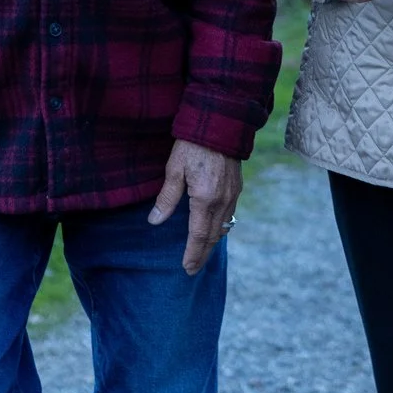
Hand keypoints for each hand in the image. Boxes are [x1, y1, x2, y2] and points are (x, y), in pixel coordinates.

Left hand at [150, 140, 242, 274]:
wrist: (220, 124)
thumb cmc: (193, 145)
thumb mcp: (175, 169)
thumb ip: (167, 197)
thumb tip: (155, 221)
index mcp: (205, 198)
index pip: (199, 235)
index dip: (193, 253)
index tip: (187, 267)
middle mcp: (222, 200)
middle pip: (213, 236)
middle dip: (203, 254)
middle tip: (193, 269)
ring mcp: (232, 194)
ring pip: (224, 226)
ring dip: (212, 242)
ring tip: (202, 253)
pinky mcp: (236, 187)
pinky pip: (230, 214)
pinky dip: (221, 227)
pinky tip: (215, 229)